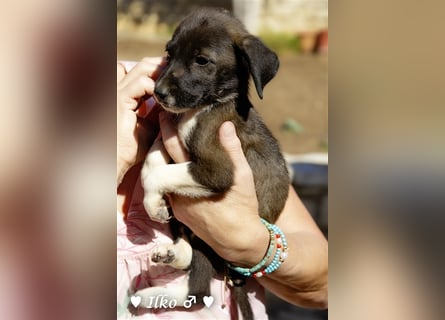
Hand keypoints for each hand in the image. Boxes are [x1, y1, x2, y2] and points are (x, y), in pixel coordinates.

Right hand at [117, 58, 164, 184]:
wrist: (116, 160)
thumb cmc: (131, 147)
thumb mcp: (150, 125)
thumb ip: (158, 111)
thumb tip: (174, 103)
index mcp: (125, 94)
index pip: (142, 71)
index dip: (159, 70)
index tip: (175, 78)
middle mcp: (120, 89)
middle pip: (143, 65)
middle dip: (162, 67)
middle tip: (178, 75)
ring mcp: (118, 92)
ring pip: (142, 69)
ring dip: (160, 74)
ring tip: (173, 85)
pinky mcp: (120, 100)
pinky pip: (140, 84)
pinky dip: (155, 87)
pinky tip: (163, 99)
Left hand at [159, 113, 269, 265]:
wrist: (238, 241)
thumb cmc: (243, 206)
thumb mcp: (243, 176)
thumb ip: (233, 149)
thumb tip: (226, 124)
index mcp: (196, 176)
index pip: (174, 145)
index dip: (169, 127)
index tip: (168, 113)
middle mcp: (181, 188)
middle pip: (160, 158)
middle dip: (161, 139)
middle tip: (164, 123)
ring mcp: (176, 201)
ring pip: (161, 174)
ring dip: (163, 157)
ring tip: (169, 142)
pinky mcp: (178, 212)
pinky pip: (167, 187)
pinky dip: (169, 173)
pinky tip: (178, 166)